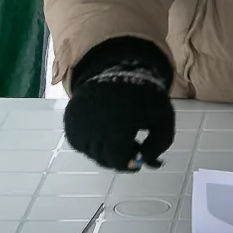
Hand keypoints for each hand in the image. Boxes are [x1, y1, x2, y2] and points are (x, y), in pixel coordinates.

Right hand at [63, 37, 175, 170]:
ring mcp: (79, 125)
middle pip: (103, 159)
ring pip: (90, 152)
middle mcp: (93, 130)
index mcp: (116, 130)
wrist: (118, 68)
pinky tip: (103, 130)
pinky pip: (78, 141)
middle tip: (131, 147)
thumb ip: (159, 144)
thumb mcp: (162, 117)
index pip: (118, 161)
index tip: (138, 160)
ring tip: (118, 135)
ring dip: (104, 151)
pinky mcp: (70, 119)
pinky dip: (90, 141)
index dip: (130, 164)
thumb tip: (151, 163)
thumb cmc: (143, 94)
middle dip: (119, 158)